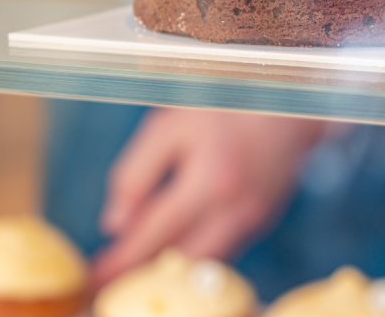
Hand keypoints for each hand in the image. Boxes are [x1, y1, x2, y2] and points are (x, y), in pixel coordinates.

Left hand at [92, 108, 326, 285]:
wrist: (288, 102)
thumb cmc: (224, 107)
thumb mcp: (172, 125)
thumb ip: (138, 171)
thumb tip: (115, 223)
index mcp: (208, 181)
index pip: (153, 234)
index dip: (120, 260)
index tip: (96, 276)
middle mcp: (234, 209)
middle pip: (178, 260)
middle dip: (140, 273)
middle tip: (108, 283)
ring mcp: (253, 218)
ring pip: (203, 262)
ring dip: (169, 267)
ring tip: (138, 266)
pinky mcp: (263, 219)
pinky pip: (224, 248)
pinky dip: (198, 251)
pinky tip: (177, 242)